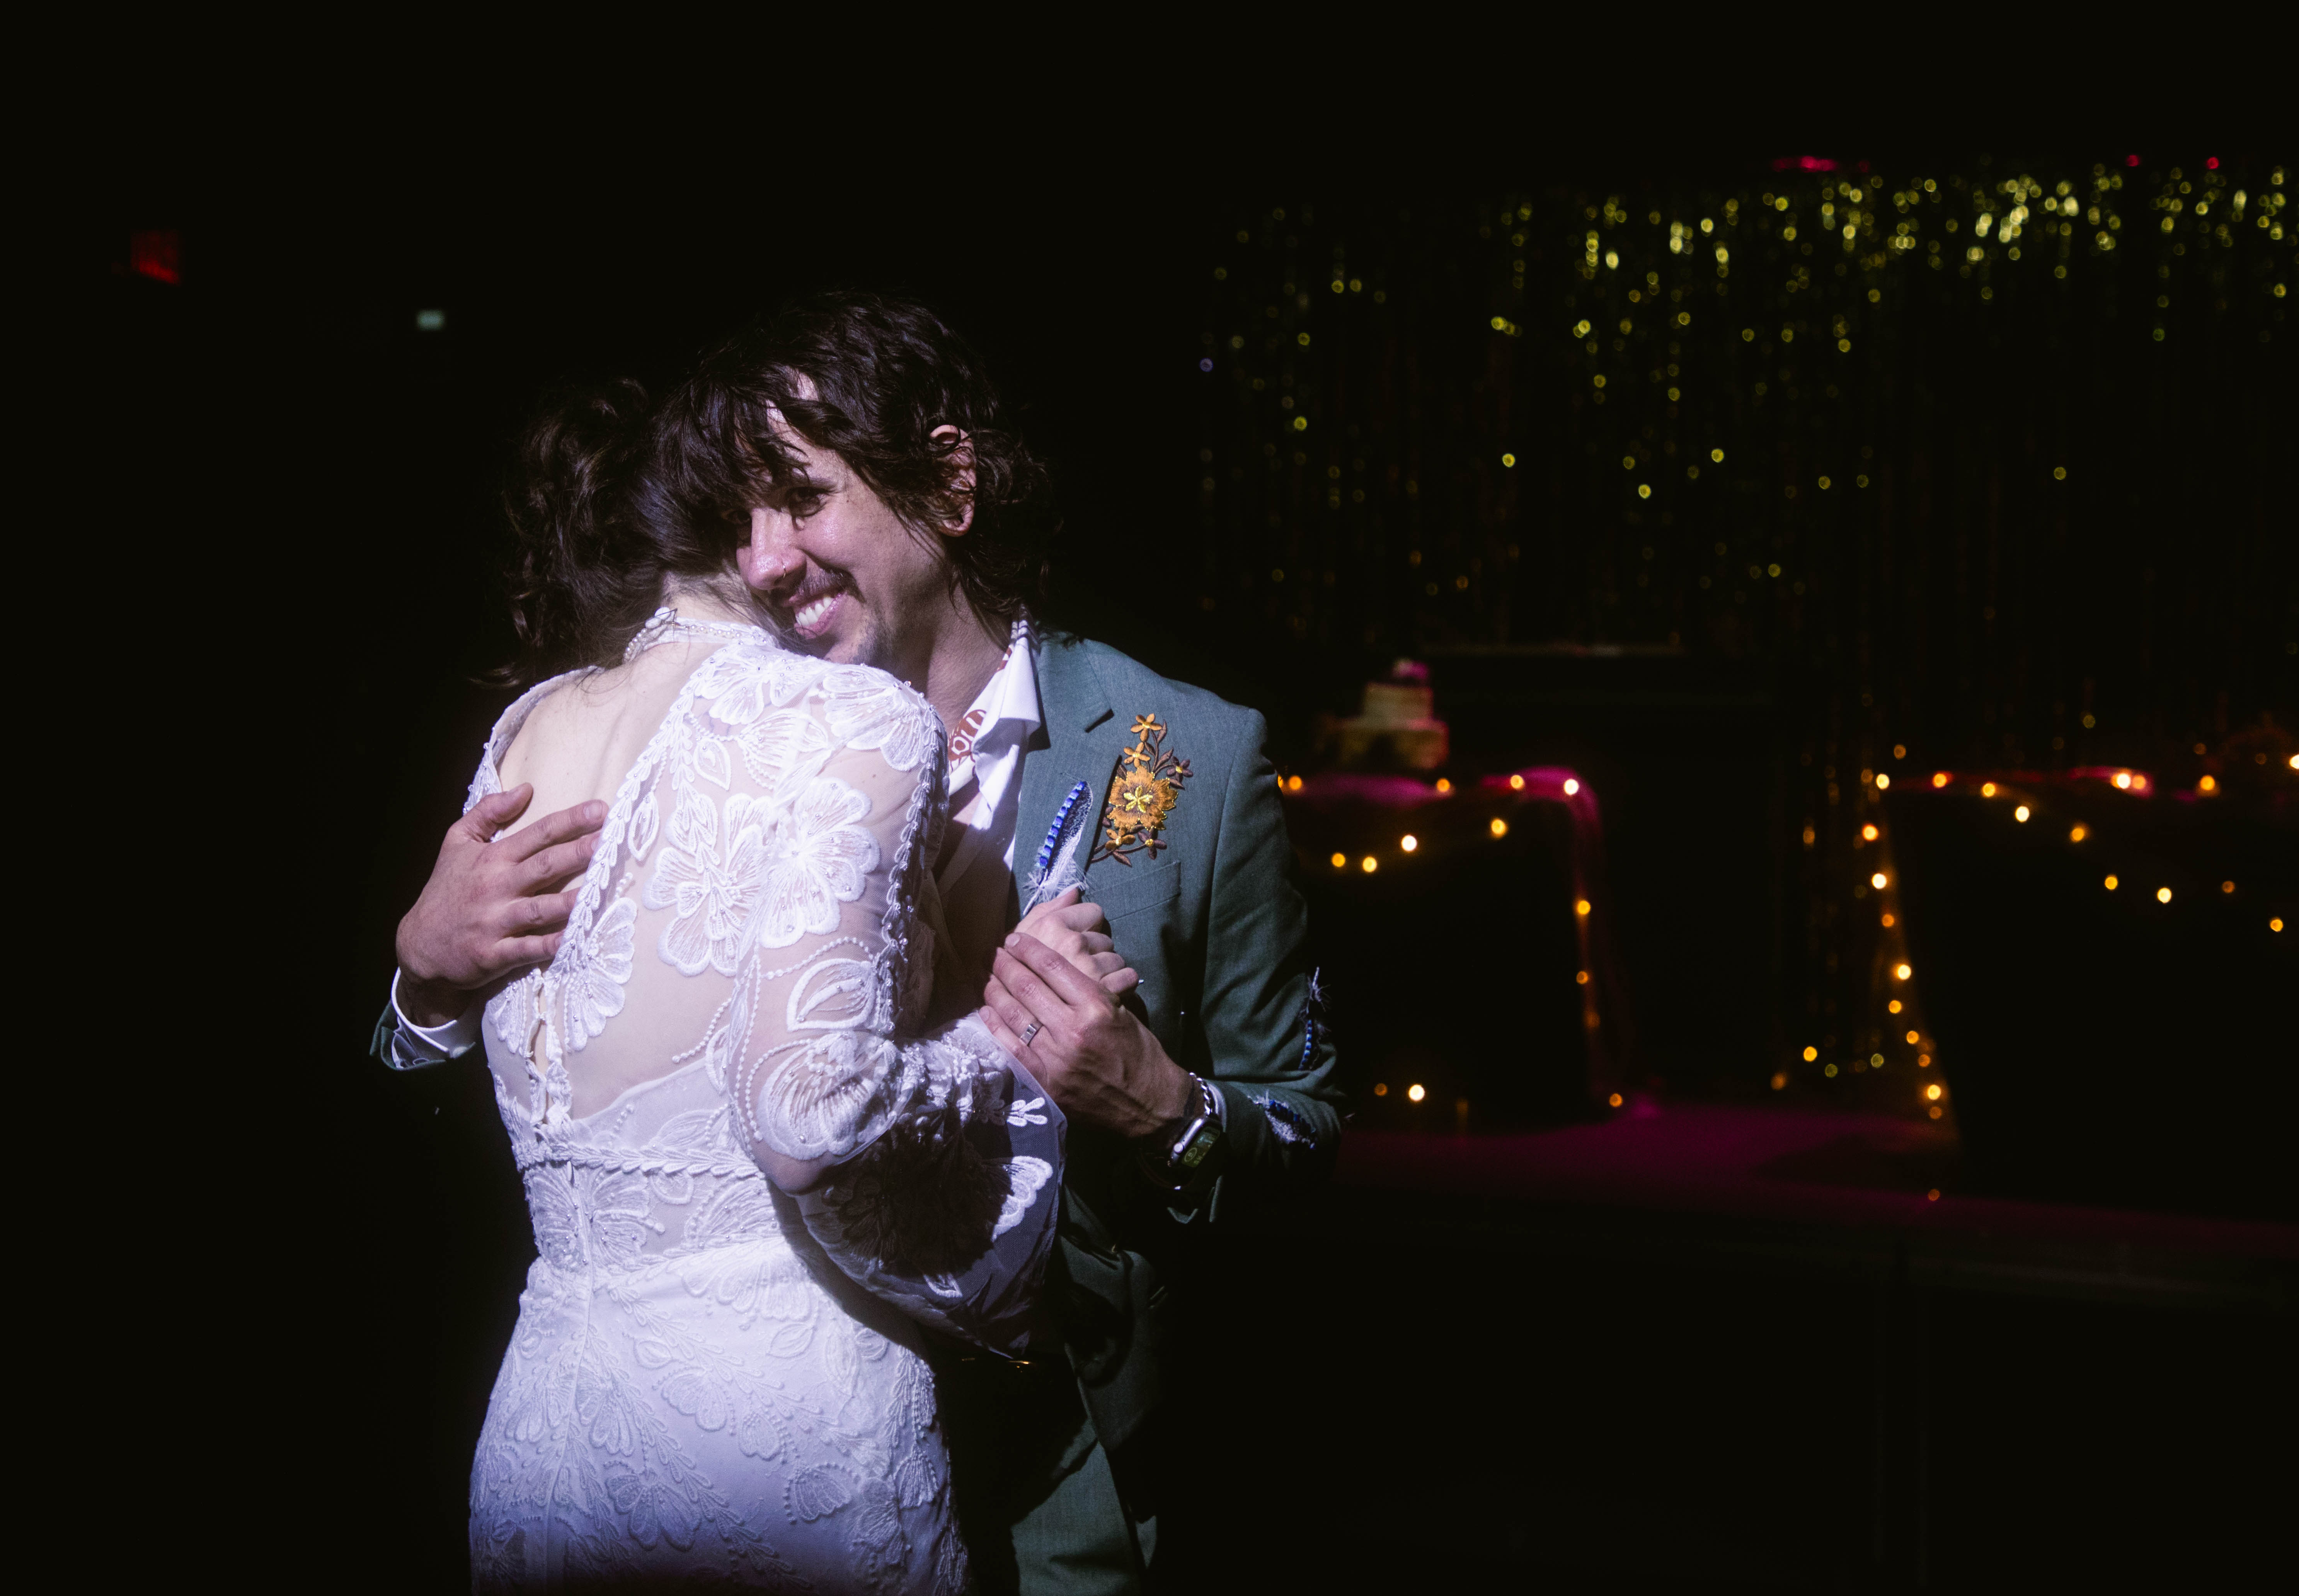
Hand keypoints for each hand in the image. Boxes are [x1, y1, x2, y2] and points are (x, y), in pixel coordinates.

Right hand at [394, 785, 605, 1025]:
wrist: (419, 945)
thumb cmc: (446, 890)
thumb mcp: (457, 842)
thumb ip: (488, 812)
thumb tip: (524, 789)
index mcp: (492, 859)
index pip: (538, 834)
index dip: (570, 821)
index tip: (601, 810)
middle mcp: (496, 887)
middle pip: (544, 866)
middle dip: (577, 853)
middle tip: (608, 842)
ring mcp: (495, 922)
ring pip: (540, 908)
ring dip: (571, 900)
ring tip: (601, 890)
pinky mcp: (494, 953)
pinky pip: (528, 949)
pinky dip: (551, 945)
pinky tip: (576, 939)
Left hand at [980, 931, 1192, 1138]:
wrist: (1147, 1104)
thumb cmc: (1139, 1053)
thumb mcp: (1122, 1010)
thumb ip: (1090, 989)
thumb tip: (1055, 968)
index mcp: (1097, 1006)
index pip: (1052, 966)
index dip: (1028, 949)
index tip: (1014, 939)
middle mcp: (1073, 1028)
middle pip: (1028, 986)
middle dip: (1006, 965)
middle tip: (993, 953)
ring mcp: (1056, 1057)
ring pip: (1015, 1014)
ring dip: (996, 992)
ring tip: (986, 977)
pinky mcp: (1046, 1081)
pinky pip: (1012, 1048)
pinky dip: (996, 1026)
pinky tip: (986, 1011)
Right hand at [1010, 886, 1133, 992]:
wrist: (1034, 1040)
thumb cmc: (1025, 984)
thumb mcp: (1024, 948)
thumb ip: (1045, 913)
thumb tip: (1073, 891)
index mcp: (1049, 930)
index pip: (1093, 912)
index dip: (1087, 926)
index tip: (1075, 940)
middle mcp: (1071, 947)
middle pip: (1104, 937)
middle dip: (1095, 952)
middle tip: (1079, 969)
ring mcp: (1089, 972)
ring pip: (1116, 959)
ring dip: (1107, 972)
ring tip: (1089, 986)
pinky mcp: (1107, 998)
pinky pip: (1129, 977)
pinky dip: (1121, 987)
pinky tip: (1105, 996)